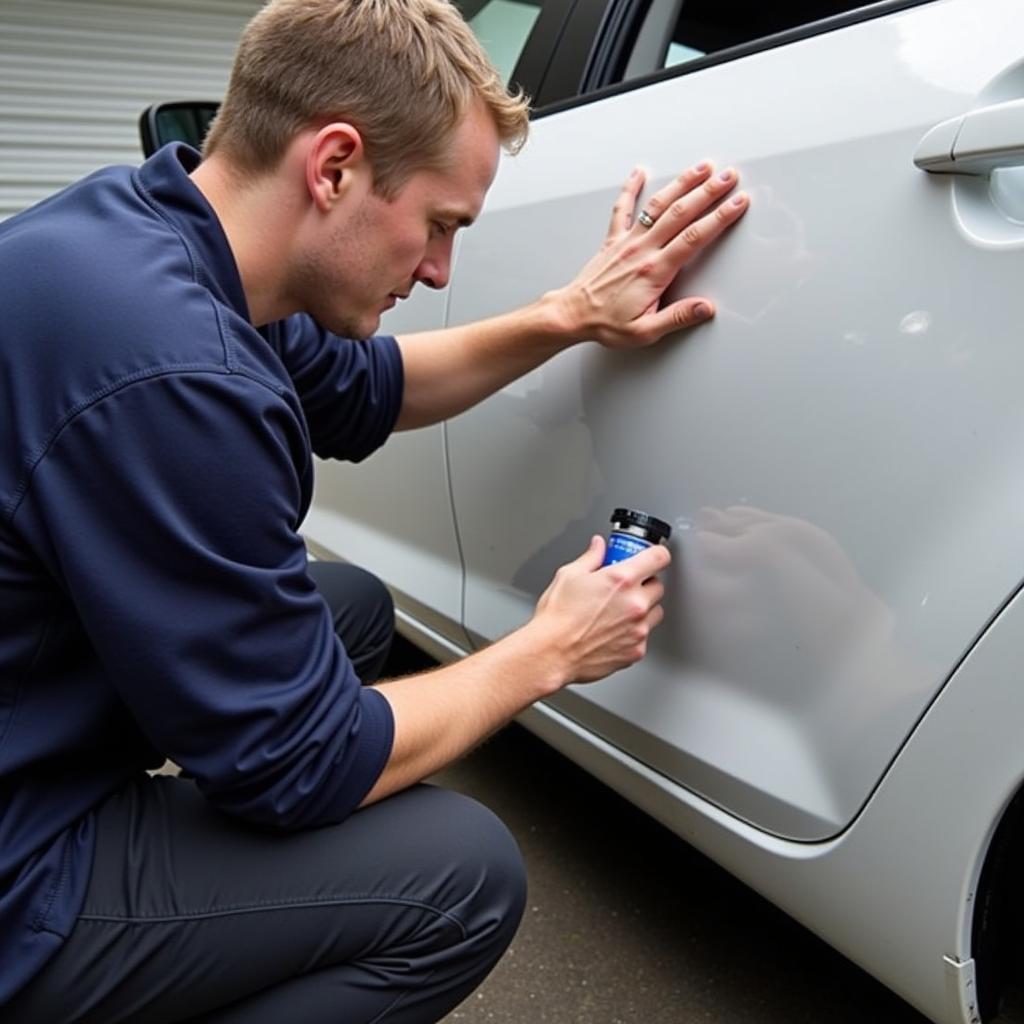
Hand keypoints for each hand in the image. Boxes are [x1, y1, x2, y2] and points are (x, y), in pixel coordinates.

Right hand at [530, 535, 670, 683]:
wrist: (552, 653)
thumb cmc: (557, 618)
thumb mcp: (569, 575)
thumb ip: (591, 557)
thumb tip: (599, 546)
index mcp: (621, 579)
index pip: (659, 557)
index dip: (655, 555)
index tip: (650, 557)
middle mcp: (635, 603)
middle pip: (658, 586)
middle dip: (644, 584)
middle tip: (624, 588)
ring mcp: (638, 628)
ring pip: (655, 612)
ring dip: (643, 609)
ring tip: (618, 611)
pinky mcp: (636, 650)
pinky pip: (644, 636)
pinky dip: (633, 632)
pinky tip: (613, 630)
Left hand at [550, 162, 748, 346]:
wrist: (572, 315)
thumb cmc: (606, 324)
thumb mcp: (644, 332)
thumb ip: (677, 318)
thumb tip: (705, 309)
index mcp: (654, 271)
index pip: (694, 238)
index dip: (719, 218)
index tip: (738, 203)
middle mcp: (642, 250)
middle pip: (681, 213)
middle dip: (709, 192)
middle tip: (730, 176)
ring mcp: (627, 241)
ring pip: (658, 205)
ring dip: (682, 184)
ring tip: (702, 168)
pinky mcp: (612, 240)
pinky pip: (622, 208)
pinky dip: (630, 188)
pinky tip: (639, 172)